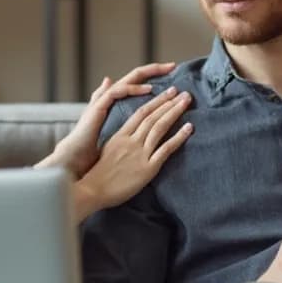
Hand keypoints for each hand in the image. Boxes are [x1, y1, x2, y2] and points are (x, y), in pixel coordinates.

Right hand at [49, 63, 175, 176]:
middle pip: (134, 77)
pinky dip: (133, 89)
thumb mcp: (108, 130)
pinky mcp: (97, 107)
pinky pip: (117, 92)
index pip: (133, 84)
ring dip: (149, 78)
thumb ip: (115, 116)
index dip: (150, 78)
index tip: (169, 76)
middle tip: (173, 66)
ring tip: (166, 75)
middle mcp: (107, 97)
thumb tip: (111, 94)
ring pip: (130, 82)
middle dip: (154, 70)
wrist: (73, 158)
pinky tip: (149, 90)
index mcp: (112, 101)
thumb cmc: (89, 148)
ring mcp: (102, 101)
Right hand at [71, 86, 192, 218]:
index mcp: (121, 135)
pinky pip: (166, 149)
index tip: (168, 92)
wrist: (92, 190)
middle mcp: (131, 141)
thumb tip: (126, 131)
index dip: (156, 101)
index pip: (141, 112)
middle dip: (169, 102)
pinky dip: (178, 137)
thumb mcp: (106, 149)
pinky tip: (189, 128)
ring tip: (187, 101)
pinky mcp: (147, 168)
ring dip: (175, 112)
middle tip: (183, 92)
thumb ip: (118, 137)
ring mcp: (139, 153)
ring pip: (160, 127)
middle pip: (153, 116)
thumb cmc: (98, 174)